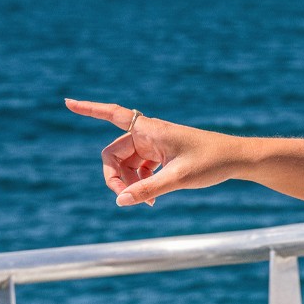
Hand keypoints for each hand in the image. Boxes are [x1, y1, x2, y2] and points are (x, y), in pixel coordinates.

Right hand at [64, 99, 236, 205]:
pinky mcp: (161, 156)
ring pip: (126, 165)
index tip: (66, 102)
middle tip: (127, 199)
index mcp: (150, 130)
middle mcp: (148, 134)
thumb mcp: (179, 179)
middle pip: (114, 155)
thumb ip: (148, 189)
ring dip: (129, 184)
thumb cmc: (212, 161)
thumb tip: (120, 201)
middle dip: (116, 178)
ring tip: (146, 202)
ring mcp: (154, 145)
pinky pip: (139, 170)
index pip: (112, 114)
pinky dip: (140, 183)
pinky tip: (150, 199)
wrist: (237, 159)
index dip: (88, 109)